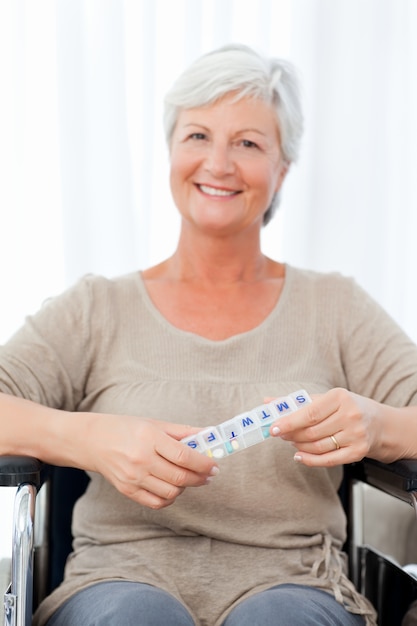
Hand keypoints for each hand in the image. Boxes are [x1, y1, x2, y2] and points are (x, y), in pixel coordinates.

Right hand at [81, 413, 218, 508]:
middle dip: (200, 478)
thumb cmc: (125, 428)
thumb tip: (209, 433)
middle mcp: (141, 459)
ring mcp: (133, 477)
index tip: (214, 465)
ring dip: (186, 488)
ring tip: (189, 478)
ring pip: (171, 493)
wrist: (92, 441)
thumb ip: (182, 431)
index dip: (204, 463)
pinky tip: (173, 488)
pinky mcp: (127, 490)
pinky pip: (156, 502)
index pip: (184, 456)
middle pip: (180, 477)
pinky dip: (170, 498)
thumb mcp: (154, 423)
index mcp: (149, 438)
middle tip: (209, 474)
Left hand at [269, 388, 379, 466]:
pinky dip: (310, 460)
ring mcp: (355, 435)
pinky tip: (299, 456)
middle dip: (291, 434)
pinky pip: (328, 460)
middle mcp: (350, 416)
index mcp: (340, 397)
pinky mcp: (358, 452)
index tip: (274, 427)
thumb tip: (268, 402)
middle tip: (280, 435)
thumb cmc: (347, 408)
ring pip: (318, 446)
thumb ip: (298, 401)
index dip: (289, 422)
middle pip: (312, 431)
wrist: (380, 424)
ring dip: (299, 446)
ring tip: (292, 442)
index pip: (310, 413)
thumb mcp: (326, 399)